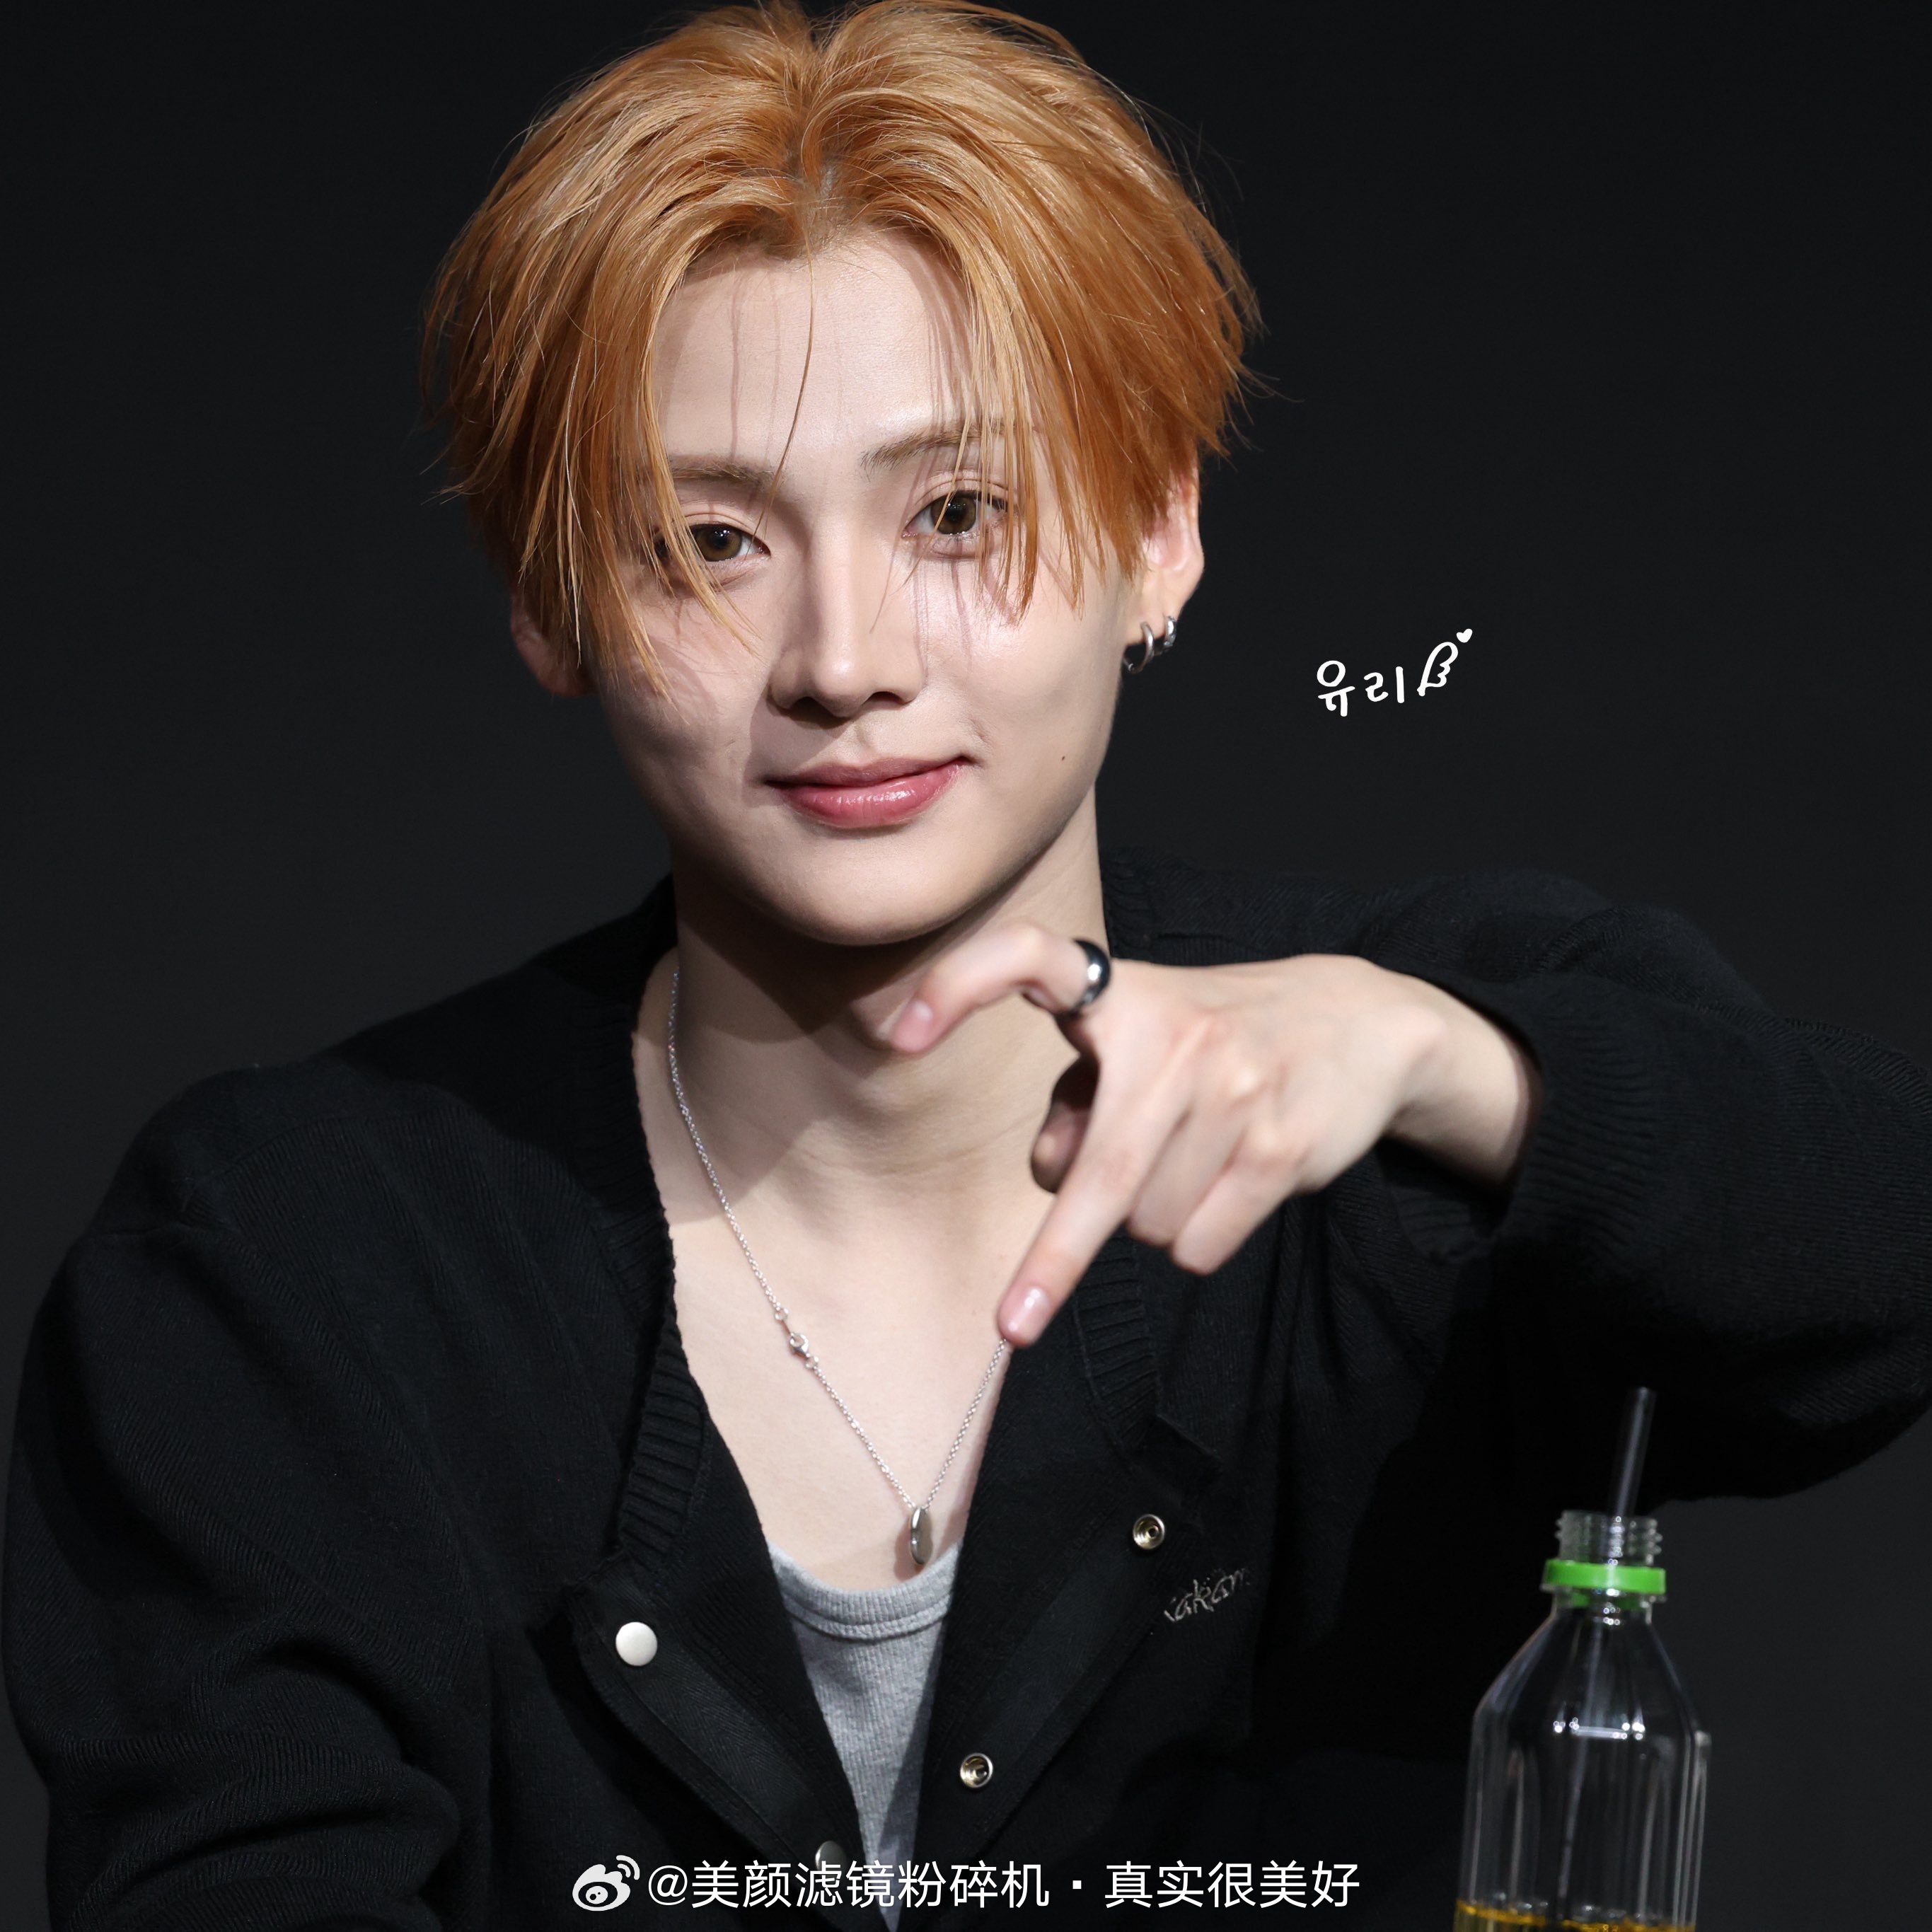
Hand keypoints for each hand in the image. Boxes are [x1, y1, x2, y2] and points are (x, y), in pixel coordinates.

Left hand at [890, 924, 1539, 1345]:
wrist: (1360, 1022)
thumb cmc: (1207, 1042)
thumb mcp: (1137, 1047)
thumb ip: (1078, 1103)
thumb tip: (1055, 1179)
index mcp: (1121, 993)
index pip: (1027, 955)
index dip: (960, 984)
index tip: (899, 1035)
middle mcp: (1174, 1034)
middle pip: (1098, 1179)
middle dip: (1054, 1261)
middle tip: (1013, 1323)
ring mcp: (1235, 1089)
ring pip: (1148, 1225)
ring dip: (1151, 1222)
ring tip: (1192, 1162)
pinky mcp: (1283, 1146)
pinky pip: (1200, 1245)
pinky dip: (1199, 1239)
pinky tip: (1231, 1183)